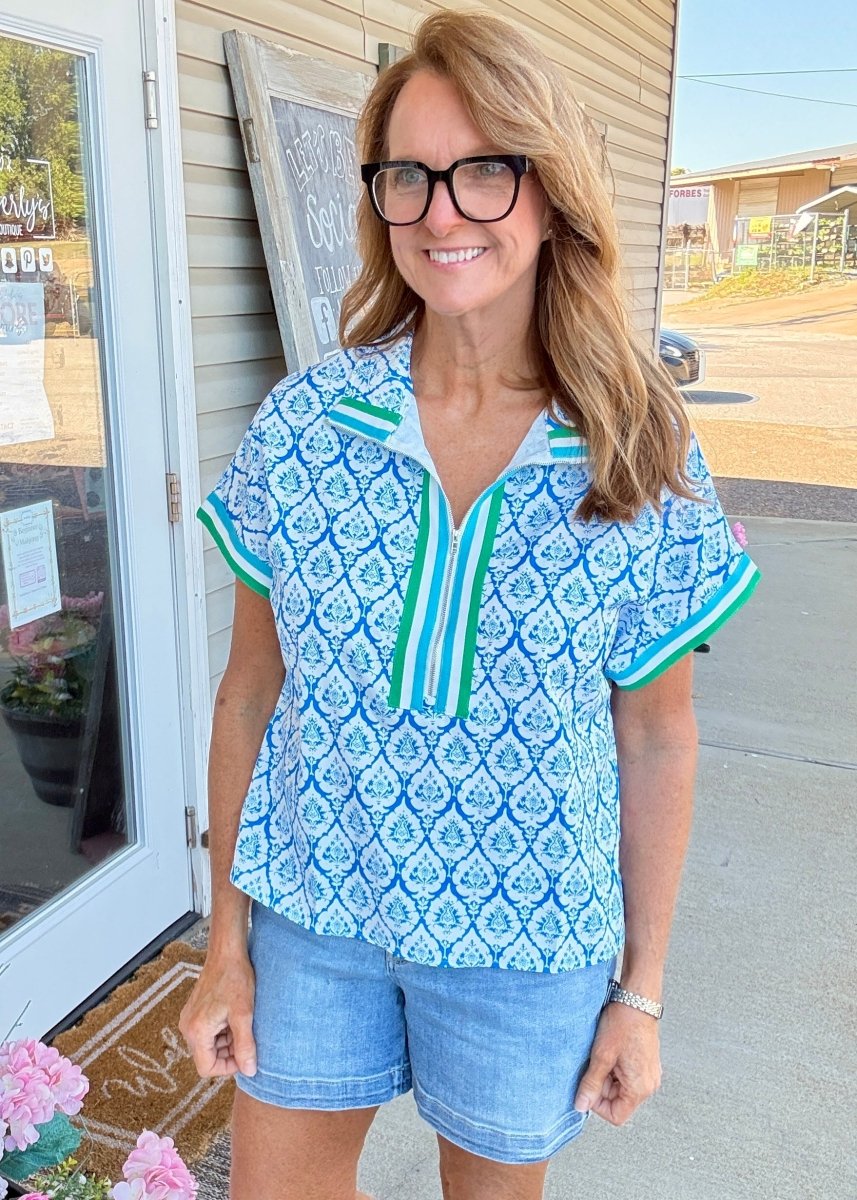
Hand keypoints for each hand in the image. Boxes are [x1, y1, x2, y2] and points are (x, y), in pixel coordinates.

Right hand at [179, 948, 256, 1077]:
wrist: (227, 952)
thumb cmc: (235, 979)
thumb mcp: (244, 1015)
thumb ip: (245, 1045)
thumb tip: (249, 1071)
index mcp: (196, 1031)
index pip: (206, 1068)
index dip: (227, 1068)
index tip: (245, 1056)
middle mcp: (188, 1027)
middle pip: (207, 1057)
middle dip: (228, 1053)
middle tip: (247, 1038)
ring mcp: (190, 1019)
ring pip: (209, 1045)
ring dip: (227, 1042)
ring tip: (242, 1025)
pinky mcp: (195, 1012)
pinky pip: (208, 1033)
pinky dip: (222, 1032)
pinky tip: (235, 1018)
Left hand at [573, 1002, 661, 1124]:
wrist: (637, 1000)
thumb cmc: (623, 1024)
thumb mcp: (601, 1056)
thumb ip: (591, 1084)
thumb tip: (581, 1106)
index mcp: (640, 1088)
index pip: (616, 1115)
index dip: (598, 1105)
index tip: (588, 1087)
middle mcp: (649, 1084)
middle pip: (618, 1100)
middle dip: (602, 1086)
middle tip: (594, 1063)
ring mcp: (649, 1073)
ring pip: (621, 1087)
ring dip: (607, 1074)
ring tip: (603, 1054)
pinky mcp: (646, 1063)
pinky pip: (627, 1074)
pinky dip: (615, 1066)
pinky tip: (611, 1050)